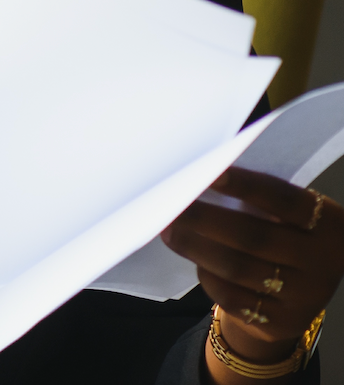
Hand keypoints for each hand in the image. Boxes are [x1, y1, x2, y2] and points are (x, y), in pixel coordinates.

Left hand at [163, 168, 343, 379]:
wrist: (300, 296)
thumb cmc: (284, 239)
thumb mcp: (289, 219)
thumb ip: (258, 202)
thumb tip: (198, 179)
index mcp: (327, 224)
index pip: (283, 199)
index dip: (245, 185)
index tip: (209, 173)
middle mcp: (321, 260)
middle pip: (253, 236)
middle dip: (204, 219)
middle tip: (168, 205)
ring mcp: (304, 295)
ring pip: (237, 269)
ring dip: (194, 247)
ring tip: (168, 230)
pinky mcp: (283, 322)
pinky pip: (233, 297)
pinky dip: (208, 277)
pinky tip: (195, 262)